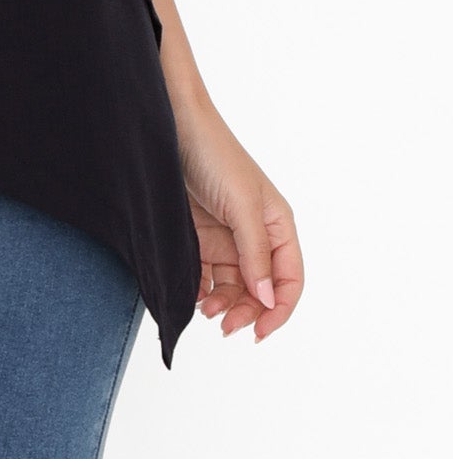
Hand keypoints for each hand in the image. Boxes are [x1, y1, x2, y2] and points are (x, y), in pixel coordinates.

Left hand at [174, 99, 303, 342]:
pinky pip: (206, 276)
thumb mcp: (242, 205)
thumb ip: (256, 254)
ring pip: (233, 287)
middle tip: (224, 325)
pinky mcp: (199, 237)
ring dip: (222, 305)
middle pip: (260, 290)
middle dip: (246, 311)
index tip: (259, 333)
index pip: (289, 280)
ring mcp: (227, 237)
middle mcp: (256, 235)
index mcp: (278, 226)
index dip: (279, 310)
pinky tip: (192, 295)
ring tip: (204, 308)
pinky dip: (201, 291)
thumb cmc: (214, 154)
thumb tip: (268, 300)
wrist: (169, 126)